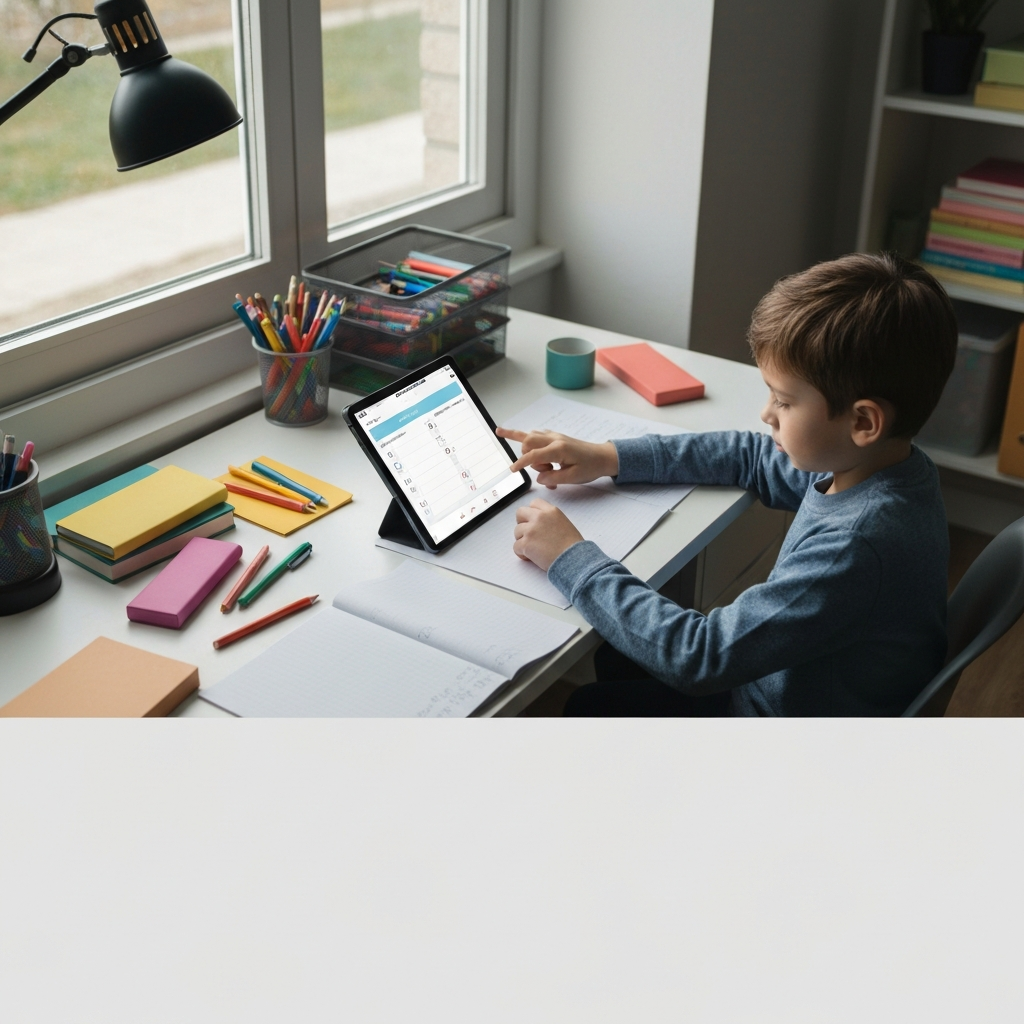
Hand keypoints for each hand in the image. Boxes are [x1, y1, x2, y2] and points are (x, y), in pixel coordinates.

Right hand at [496, 428, 618, 486]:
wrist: (602, 457)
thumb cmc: (590, 467)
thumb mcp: (573, 478)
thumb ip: (553, 478)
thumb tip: (539, 478)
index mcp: (559, 449)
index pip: (534, 455)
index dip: (521, 463)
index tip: (513, 470)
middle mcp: (554, 439)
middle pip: (528, 441)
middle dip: (527, 457)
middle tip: (545, 471)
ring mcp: (554, 436)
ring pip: (530, 436)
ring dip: (528, 449)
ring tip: (546, 466)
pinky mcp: (555, 437)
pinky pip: (536, 435)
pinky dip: (525, 438)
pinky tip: (510, 435)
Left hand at [512, 498, 583, 570]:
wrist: (573, 559)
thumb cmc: (572, 546)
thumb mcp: (564, 523)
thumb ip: (549, 519)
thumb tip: (537, 524)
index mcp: (551, 511)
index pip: (534, 503)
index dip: (532, 513)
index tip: (534, 521)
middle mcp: (539, 517)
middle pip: (520, 513)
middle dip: (522, 523)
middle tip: (528, 533)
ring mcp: (531, 530)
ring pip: (516, 532)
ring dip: (522, 540)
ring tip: (534, 549)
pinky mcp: (526, 543)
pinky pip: (516, 547)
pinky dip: (521, 553)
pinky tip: (531, 557)